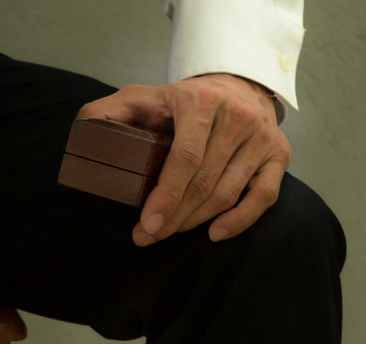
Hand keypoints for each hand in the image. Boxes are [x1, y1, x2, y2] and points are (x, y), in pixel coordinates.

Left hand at [77, 74, 289, 246]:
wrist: (238, 85)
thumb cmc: (186, 100)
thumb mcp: (145, 96)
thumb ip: (111, 111)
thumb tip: (86, 132)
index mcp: (202, 102)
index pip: (185, 158)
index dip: (165, 196)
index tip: (146, 225)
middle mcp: (237, 118)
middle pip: (204, 182)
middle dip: (173, 217)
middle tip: (147, 236)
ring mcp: (261, 138)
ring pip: (227, 194)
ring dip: (195, 221)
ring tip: (169, 232)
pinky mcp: (279, 155)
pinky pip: (263, 197)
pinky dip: (239, 221)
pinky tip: (214, 234)